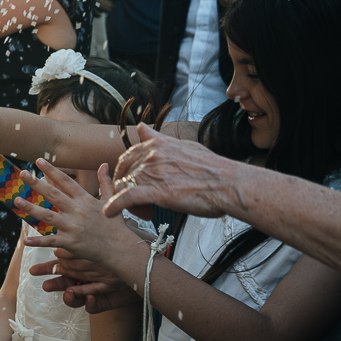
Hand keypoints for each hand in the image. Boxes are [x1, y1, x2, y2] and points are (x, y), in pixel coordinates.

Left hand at [20, 163, 141, 277]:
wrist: (123, 249)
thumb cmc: (116, 225)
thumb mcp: (112, 201)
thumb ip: (106, 182)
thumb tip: (104, 164)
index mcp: (85, 200)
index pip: (66, 182)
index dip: (52, 170)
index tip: (38, 161)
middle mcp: (78, 211)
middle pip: (53, 195)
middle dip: (36, 183)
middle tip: (22, 174)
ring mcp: (74, 227)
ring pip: (48, 216)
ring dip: (31, 208)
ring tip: (16, 201)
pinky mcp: (72, 242)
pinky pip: (52, 241)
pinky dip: (39, 241)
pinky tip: (25, 240)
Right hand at [29, 250, 138, 313]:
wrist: (147, 267)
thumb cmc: (127, 253)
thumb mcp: (104, 244)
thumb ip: (84, 243)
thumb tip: (63, 245)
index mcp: (83, 263)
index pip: (62, 267)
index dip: (49, 270)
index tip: (35, 270)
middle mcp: (87, 278)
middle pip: (65, 282)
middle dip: (53, 283)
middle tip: (41, 285)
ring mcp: (96, 290)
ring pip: (76, 296)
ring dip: (68, 297)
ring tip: (65, 294)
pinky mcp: (107, 301)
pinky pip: (96, 306)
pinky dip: (91, 303)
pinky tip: (89, 298)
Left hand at [107, 124, 244, 219]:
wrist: (230, 184)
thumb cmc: (213, 169)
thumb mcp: (183, 146)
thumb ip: (158, 139)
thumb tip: (142, 127)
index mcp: (157, 145)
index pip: (128, 157)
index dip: (128, 172)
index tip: (136, 184)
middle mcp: (151, 155)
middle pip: (123, 172)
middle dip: (126, 187)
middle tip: (139, 202)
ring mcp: (153, 172)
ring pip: (124, 185)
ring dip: (127, 201)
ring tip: (144, 212)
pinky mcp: (157, 191)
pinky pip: (127, 197)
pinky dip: (115, 206)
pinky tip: (109, 213)